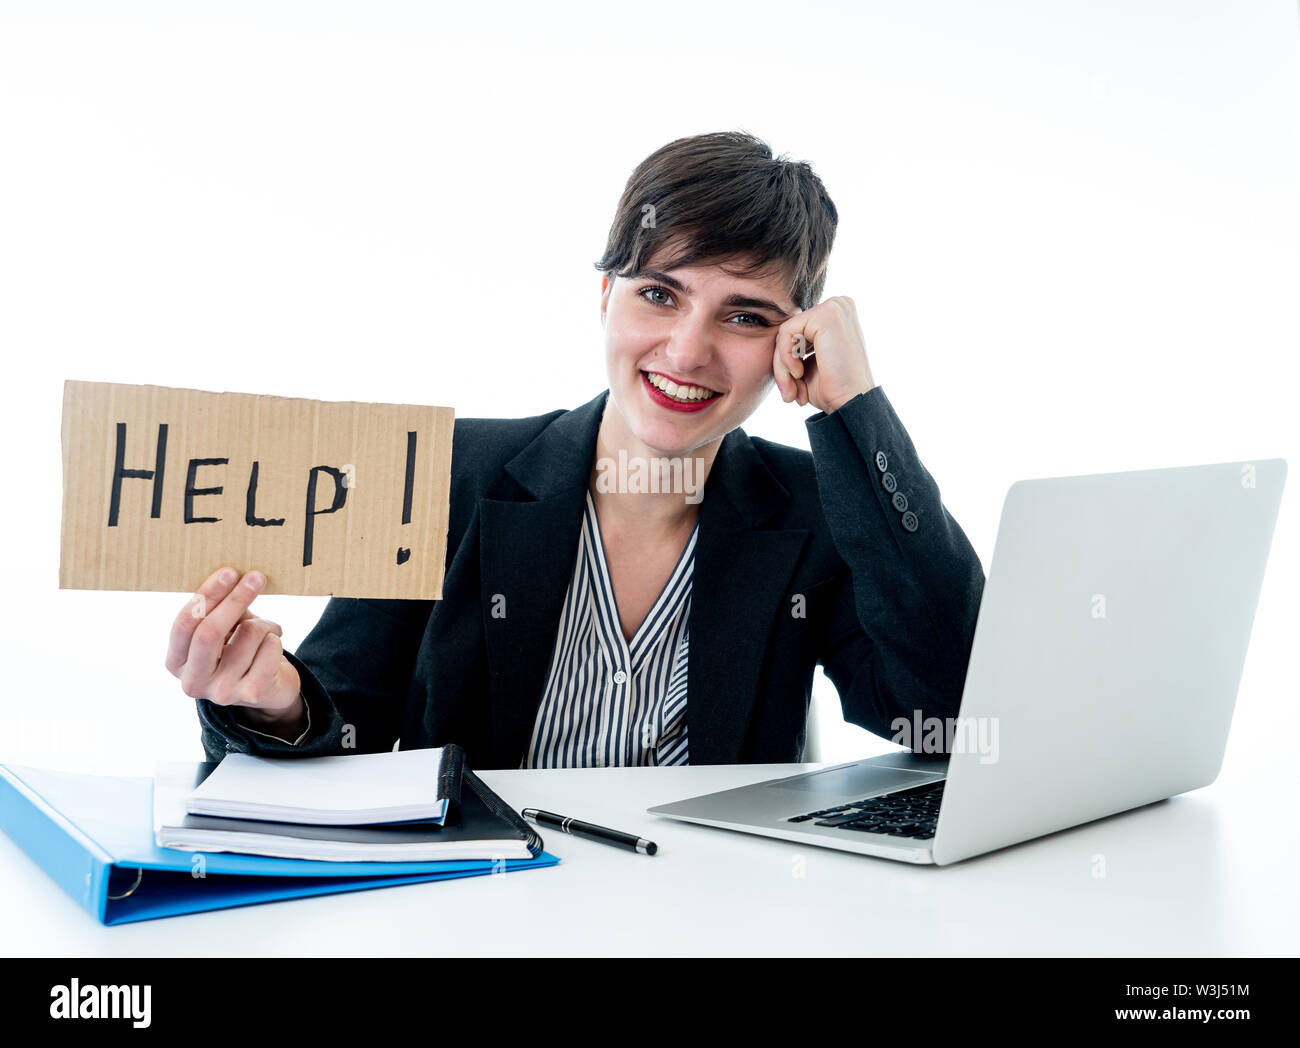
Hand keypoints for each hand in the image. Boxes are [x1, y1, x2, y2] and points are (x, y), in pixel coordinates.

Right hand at [166, 566, 301, 723]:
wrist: (270, 690)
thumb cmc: (242, 650)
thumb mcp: (225, 630)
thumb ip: (221, 610)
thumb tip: (232, 577)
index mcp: (177, 662)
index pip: (185, 624)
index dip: (207, 595)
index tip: (229, 572)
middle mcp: (192, 682)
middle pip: (210, 631)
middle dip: (235, 599)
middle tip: (256, 576)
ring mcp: (221, 692)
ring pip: (248, 634)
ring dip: (265, 624)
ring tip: (268, 632)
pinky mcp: (252, 694)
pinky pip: (270, 647)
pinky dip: (276, 638)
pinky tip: (273, 648)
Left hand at [772, 295, 875, 413]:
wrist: (850, 404)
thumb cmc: (832, 389)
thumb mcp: (809, 362)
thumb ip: (795, 344)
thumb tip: (768, 331)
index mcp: (836, 315)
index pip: (796, 330)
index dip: (788, 360)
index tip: (793, 388)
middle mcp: (839, 305)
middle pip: (790, 330)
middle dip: (783, 365)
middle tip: (790, 394)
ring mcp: (835, 307)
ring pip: (785, 333)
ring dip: (782, 367)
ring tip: (793, 390)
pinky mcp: (826, 315)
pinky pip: (786, 332)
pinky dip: (785, 358)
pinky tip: (798, 374)